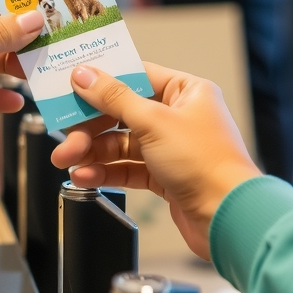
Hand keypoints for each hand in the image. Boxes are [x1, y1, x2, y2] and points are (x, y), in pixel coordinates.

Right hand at [51, 62, 258, 258]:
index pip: (136, 76)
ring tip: (67, 161)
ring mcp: (172, 147)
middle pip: (123, 112)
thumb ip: (115, 97)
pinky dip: (107, 172)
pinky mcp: (166, 175)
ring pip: (122, 143)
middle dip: (90, 126)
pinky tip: (85, 176)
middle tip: (64, 137)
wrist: (228, 218)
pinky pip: (129, 168)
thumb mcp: (153, 122)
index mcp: (186, 92)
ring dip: (93, 152)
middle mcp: (179, 116)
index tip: (71, 84)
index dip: (102, 80)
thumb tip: (85, 74)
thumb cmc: (205, 164)